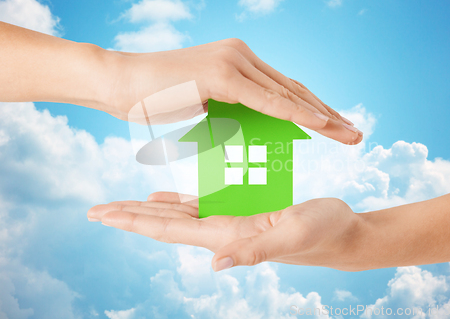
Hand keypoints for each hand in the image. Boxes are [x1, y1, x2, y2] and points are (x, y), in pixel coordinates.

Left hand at [87, 192, 362, 270]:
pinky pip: (201, 205)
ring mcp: (231, 222)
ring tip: (120, 204)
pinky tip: (162, 197)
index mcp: (228, 235)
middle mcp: (222, 232)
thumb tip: (213, 265)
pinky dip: (177, 202)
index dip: (136, 222)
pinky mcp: (242, 212)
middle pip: (165, 225)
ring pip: (178, 215)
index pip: (171, 230)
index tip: (103, 214)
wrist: (342, 234)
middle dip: (129, 217)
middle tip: (94, 209)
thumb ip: (256, 252)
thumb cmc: (324, 233)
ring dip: (147, 210)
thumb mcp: (294, 235)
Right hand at [109, 38, 362, 144]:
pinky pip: (267, 100)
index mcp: (239, 62)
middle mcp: (242, 56)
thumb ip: (231, 112)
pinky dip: (296, 113)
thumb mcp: (203, 106)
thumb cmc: (156, 97)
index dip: (313, 109)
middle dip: (328, 114)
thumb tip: (252, 129)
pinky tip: (321, 125)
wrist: (118, 83)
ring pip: (288, 94)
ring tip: (350, 133)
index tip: (336, 126)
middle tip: (355, 131)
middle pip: (294, 90)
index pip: (284, 89)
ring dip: (323, 116)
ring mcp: (234, 62)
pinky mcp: (223, 74)